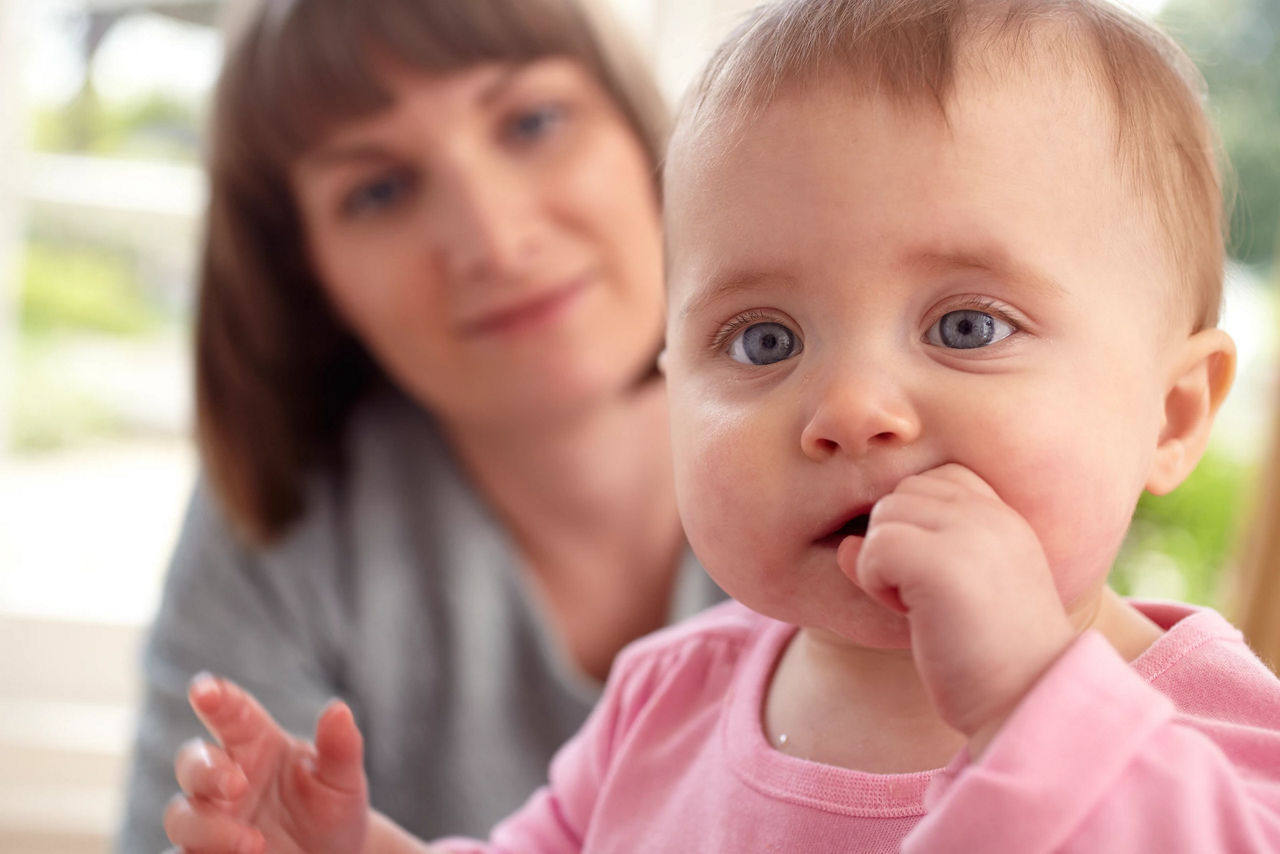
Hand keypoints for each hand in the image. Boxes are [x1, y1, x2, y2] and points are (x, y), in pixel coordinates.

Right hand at [164, 673, 368, 853]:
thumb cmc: (333, 811)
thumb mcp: (343, 781)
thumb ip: (340, 747)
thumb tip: (339, 709)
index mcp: (257, 744)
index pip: (231, 713)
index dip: (215, 698)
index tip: (203, 689)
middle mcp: (226, 779)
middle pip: (192, 763)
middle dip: (206, 770)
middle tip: (237, 785)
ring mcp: (212, 822)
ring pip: (181, 816)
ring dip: (207, 829)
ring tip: (253, 845)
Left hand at [838, 464, 1075, 751]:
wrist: (1029, 704)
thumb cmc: (989, 659)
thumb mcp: (952, 593)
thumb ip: (909, 553)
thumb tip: (847, 545)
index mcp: (1004, 517)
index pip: (935, 480)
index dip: (917, 525)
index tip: (937, 576)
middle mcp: (992, 514)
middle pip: (903, 492)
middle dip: (897, 541)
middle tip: (925, 596)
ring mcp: (969, 533)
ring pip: (885, 512)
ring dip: (885, 562)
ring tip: (922, 606)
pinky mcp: (941, 562)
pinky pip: (874, 547)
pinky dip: (876, 582)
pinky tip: (911, 615)